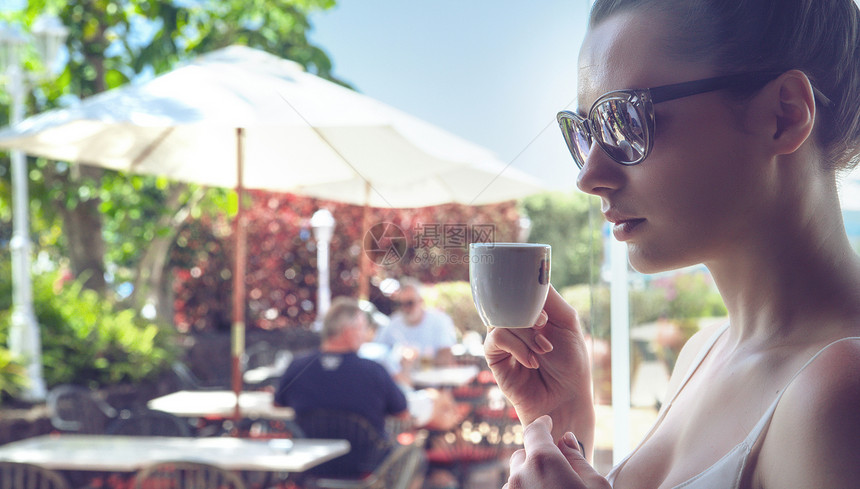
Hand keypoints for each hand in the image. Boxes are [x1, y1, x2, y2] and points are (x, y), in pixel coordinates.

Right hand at [484, 286, 592, 440]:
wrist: (566, 399)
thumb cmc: (571, 363)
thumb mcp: (568, 322)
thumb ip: (550, 298)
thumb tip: (530, 278)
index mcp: (533, 310)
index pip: (520, 287)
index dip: (529, 291)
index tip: (545, 307)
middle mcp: (516, 322)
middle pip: (509, 299)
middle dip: (529, 313)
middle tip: (544, 325)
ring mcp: (504, 339)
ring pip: (503, 318)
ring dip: (526, 334)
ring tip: (543, 350)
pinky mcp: (494, 357)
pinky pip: (496, 338)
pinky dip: (516, 347)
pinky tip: (531, 361)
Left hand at [505, 415, 609, 488]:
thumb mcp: (597, 485)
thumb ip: (577, 459)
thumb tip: (566, 440)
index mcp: (542, 463)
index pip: (534, 431)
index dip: (542, 425)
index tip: (548, 423)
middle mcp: (519, 477)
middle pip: (523, 457)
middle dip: (537, 459)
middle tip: (558, 471)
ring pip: (517, 479)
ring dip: (530, 480)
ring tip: (552, 488)